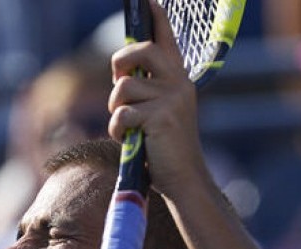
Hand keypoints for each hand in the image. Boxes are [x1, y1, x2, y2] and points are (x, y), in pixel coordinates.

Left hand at [108, 1, 207, 196]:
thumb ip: (145, 91)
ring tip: (128, 127)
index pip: (166, 39)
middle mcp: (178, 83)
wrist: (184, 179)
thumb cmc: (165, 148)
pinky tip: (129, 139)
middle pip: (139, 52)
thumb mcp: (158, 112)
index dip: (155, 17)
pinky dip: (117, 129)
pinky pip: (121, 114)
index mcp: (178, 79)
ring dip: (115, 109)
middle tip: (118, 83)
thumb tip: (121, 73)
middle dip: (119, 64)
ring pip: (122, 88)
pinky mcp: (160, 117)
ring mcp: (171, 99)